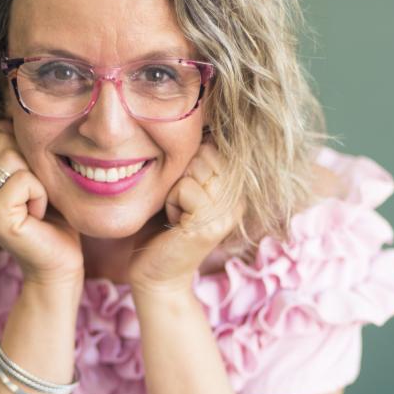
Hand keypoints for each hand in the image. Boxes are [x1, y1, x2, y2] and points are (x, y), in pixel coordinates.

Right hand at [0, 122, 83, 287]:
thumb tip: (13, 105)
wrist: (60, 263)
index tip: (33, 182)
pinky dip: (40, 195)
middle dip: (32, 163)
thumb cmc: (56, 219)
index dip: (25, 149)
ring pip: (12, 156)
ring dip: (38, 180)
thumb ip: (21, 147)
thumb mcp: (38, 174)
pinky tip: (38, 216)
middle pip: (2, 139)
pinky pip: (23, 180)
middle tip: (38, 196)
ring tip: (38, 205)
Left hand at [127, 142, 241, 295]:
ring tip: (176, 213)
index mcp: (235, 189)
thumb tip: (199, 119)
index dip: (189, 162)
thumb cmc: (160, 229)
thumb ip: (194, 162)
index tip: (183, 193)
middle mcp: (238, 200)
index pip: (215, 146)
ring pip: (195, 170)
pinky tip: (173, 223)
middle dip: (181, 175)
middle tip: (177, 205)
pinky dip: (171, 202)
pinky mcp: (211, 225)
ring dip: (174, 190)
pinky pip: (186, 189)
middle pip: (206, 154)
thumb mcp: (180, 187)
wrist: (155, 274)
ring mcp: (228, 213)